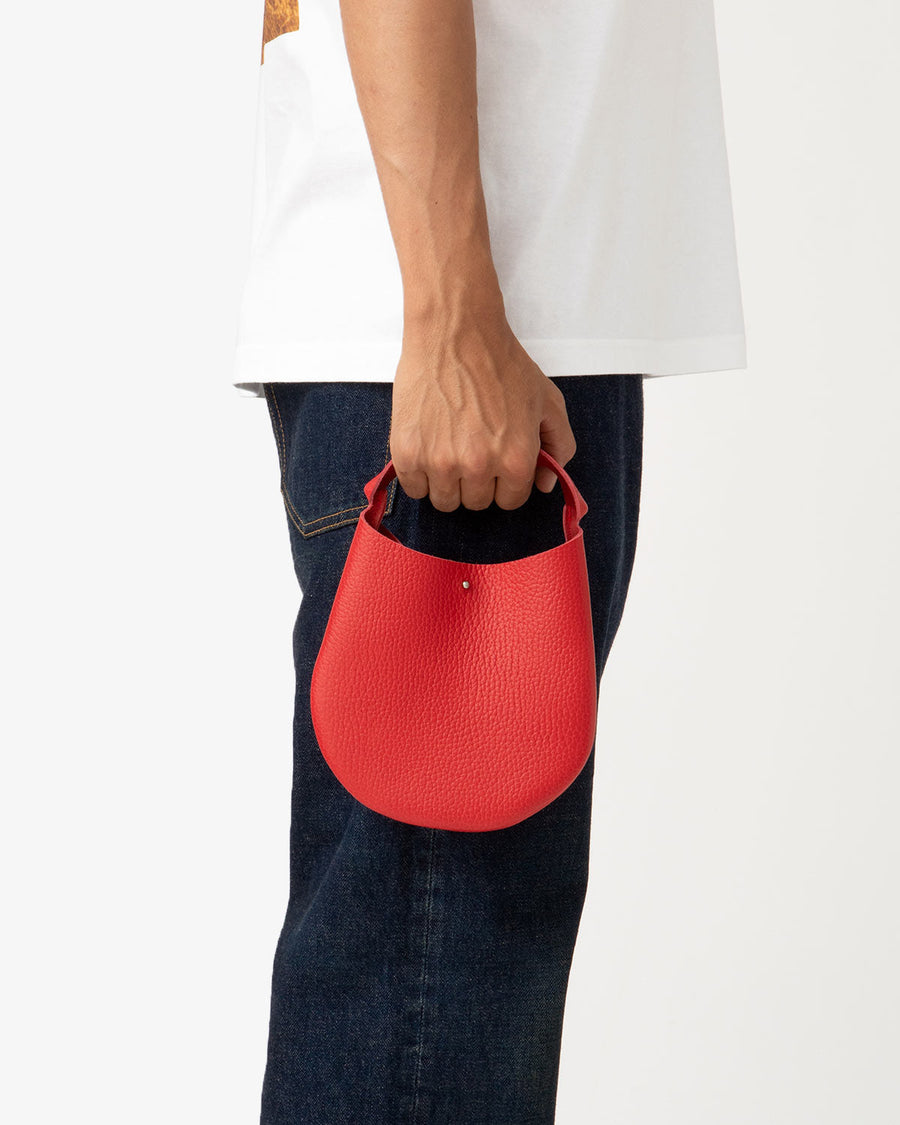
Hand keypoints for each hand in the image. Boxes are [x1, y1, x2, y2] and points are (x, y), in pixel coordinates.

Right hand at [389, 302, 576, 511]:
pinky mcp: (407, 452)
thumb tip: (544, 485)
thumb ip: (559, 446)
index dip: (505, 480)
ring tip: (448, 446)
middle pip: (476, 503)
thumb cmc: (500, 362)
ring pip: (444, 501)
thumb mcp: (547, 400)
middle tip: (471, 446)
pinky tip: (428, 447)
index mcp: (515, 459)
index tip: (496, 459)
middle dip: (477, 481)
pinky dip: (419, 476)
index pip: (510, 500)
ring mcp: (439, 462)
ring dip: (448, 482)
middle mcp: (478, 466)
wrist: (455, 331)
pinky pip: (414, 489)